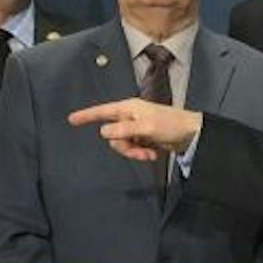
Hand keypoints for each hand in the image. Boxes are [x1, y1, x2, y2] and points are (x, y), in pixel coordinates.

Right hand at [67, 98, 202, 160]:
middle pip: (112, 135)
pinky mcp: (143, 138)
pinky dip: (141, 153)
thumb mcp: (145, 127)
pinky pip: (133, 149)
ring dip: (134, 152)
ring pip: (123, 145)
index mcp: (128, 108)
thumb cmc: (169, 125)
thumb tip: (104, 132)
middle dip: (124, 147)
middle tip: (139, 151)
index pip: (102, 111)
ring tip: (149, 154)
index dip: (86, 116)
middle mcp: (130, 117)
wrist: (190, 134)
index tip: (71, 119)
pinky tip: (153, 154)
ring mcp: (136, 128)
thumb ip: (124, 130)